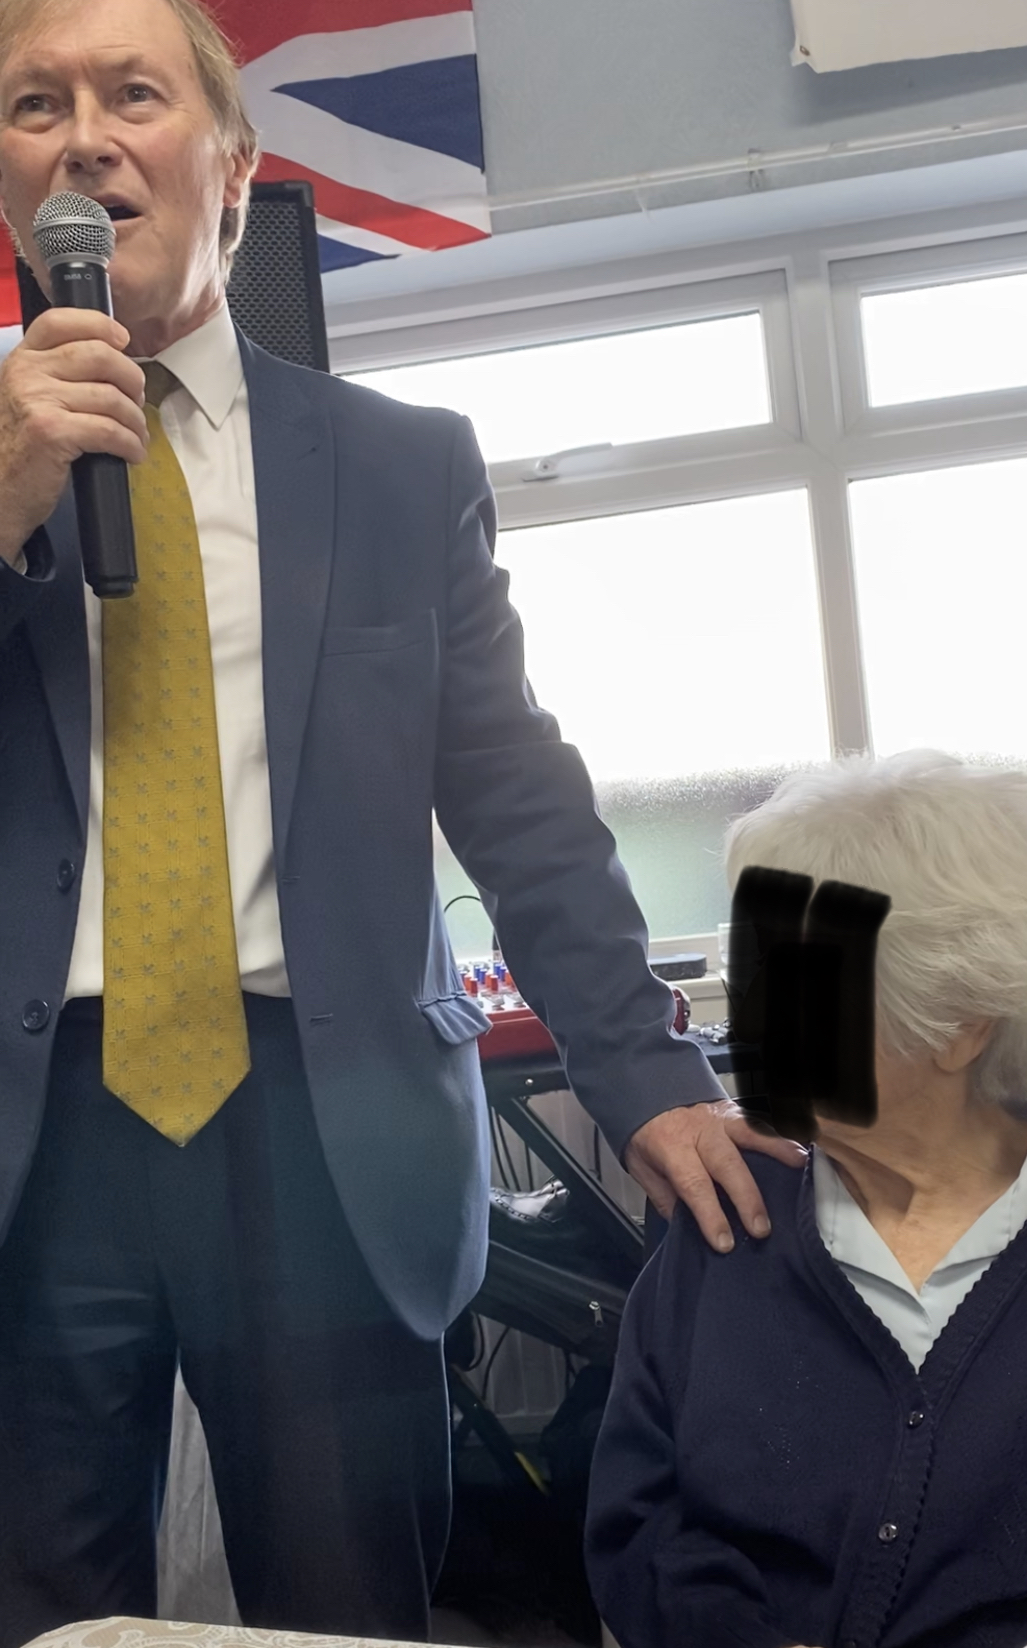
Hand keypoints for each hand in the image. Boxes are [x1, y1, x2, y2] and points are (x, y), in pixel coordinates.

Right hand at [0, 308, 148, 564]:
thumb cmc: (21, 448)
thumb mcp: (30, 398)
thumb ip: (57, 375)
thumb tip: (114, 362)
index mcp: (22, 358)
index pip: (60, 321)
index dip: (99, 325)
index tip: (124, 341)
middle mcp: (27, 372)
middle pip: (99, 355)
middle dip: (132, 378)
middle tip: (138, 401)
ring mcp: (38, 400)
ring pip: (111, 397)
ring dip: (135, 420)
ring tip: (137, 435)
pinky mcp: (53, 431)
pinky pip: (109, 430)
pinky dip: (130, 444)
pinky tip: (133, 454)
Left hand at [623, 1099, 806, 1250]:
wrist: (648, 1093)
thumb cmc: (648, 1137)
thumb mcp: (643, 1169)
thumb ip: (666, 1198)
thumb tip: (690, 1229)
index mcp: (672, 1146)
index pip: (693, 1184)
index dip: (710, 1215)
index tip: (724, 1242)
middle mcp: (700, 1131)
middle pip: (727, 1164)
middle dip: (746, 1198)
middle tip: (761, 1228)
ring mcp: (720, 1118)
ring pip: (751, 1134)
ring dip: (777, 1152)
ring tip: (800, 1169)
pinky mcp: (736, 1112)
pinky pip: (761, 1123)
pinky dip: (782, 1136)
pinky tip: (800, 1148)